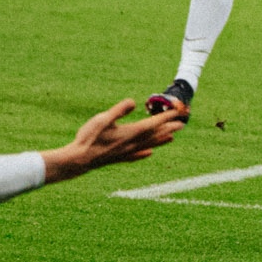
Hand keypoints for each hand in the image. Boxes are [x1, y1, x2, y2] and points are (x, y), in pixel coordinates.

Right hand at [42, 100, 185, 183]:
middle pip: (155, 135)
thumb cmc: (89, 138)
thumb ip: (119, 111)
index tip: (177, 111)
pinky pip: (137, 155)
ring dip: (161, 140)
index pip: (152, 123)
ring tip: (173, 137)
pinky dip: (145, 152)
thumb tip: (133, 102)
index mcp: (130, 132)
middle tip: (182, 123)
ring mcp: (126, 152)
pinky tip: (149, 153)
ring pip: (148, 145)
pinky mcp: (119, 158)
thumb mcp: (102, 119)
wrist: (78, 160)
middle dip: (169, 128)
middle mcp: (132, 143)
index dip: (165, 116)